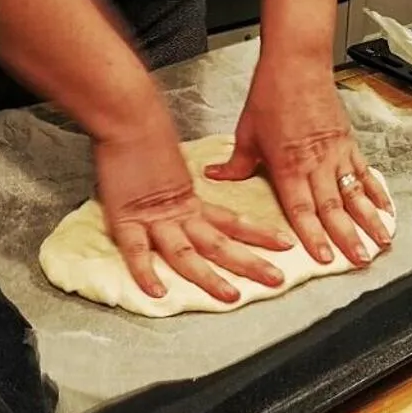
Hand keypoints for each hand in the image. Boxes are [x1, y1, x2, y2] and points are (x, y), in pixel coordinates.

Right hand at [92, 106, 293, 305]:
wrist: (126, 115)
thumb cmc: (146, 137)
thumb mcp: (175, 168)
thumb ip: (185, 190)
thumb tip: (195, 196)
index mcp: (191, 203)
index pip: (233, 222)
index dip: (260, 234)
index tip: (285, 245)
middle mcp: (179, 215)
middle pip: (219, 245)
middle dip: (249, 263)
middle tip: (276, 280)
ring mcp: (154, 220)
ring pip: (186, 254)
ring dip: (209, 277)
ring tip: (232, 296)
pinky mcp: (126, 220)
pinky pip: (136, 251)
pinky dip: (145, 272)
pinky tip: (158, 292)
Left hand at [206, 51, 392, 267]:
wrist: (297, 61)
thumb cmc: (271, 93)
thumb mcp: (246, 131)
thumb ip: (237, 162)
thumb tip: (217, 176)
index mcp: (288, 166)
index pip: (302, 210)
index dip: (314, 236)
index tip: (325, 258)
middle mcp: (315, 163)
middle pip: (334, 208)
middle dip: (349, 238)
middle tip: (360, 261)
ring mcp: (335, 153)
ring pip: (355, 193)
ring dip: (369, 220)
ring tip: (382, 241)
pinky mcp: (347, 141)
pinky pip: (364, 172)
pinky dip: (376, 192)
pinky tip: (386, 209)